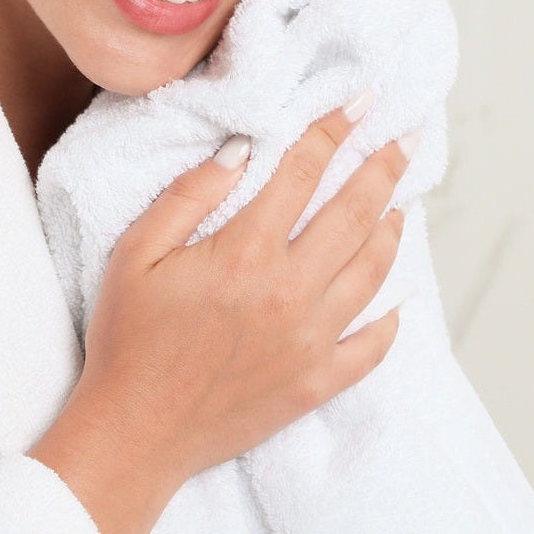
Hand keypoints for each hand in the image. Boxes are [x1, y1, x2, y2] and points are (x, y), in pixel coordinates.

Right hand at [68, 91, 411, 494]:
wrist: (135, 431)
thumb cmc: (128, 338)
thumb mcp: (136, 252)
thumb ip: (189, 196)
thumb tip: (243, 151)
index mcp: (244, 253)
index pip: (303, 173)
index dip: (333, 131)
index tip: (359, 102)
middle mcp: (289, 292)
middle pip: (354, 215)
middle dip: (383, 170)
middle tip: (405, 140)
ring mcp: (310, 341)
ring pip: (372, 273)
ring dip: (392, 231)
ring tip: (400, 205)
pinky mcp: (317, 383)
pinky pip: (372, 346)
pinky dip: (392, 318)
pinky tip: (396, 298)